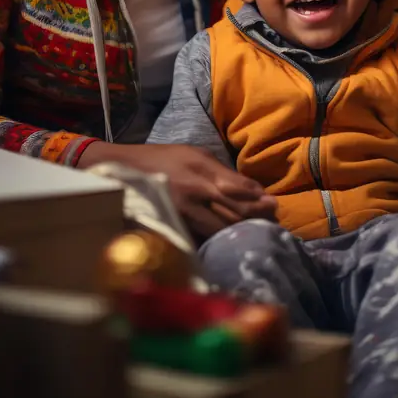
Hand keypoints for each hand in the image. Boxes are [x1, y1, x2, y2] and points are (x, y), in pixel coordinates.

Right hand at [78, 140, 276, 238]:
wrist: (123, 170)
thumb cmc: (162, 159)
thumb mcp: (194, 155)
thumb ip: (222, 172)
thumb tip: (252, 189)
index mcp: (200, 170)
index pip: (238, 189)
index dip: (259, 199)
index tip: (274, 205)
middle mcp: (194, 192)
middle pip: (234, 212)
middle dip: (256, 218)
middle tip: (273, 222)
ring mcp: (183, 213)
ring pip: (220, 229)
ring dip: (241, 232)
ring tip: (257, 235)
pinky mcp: (172, 227)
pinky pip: (201, 238)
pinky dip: (218, 241)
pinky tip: (229, 243)